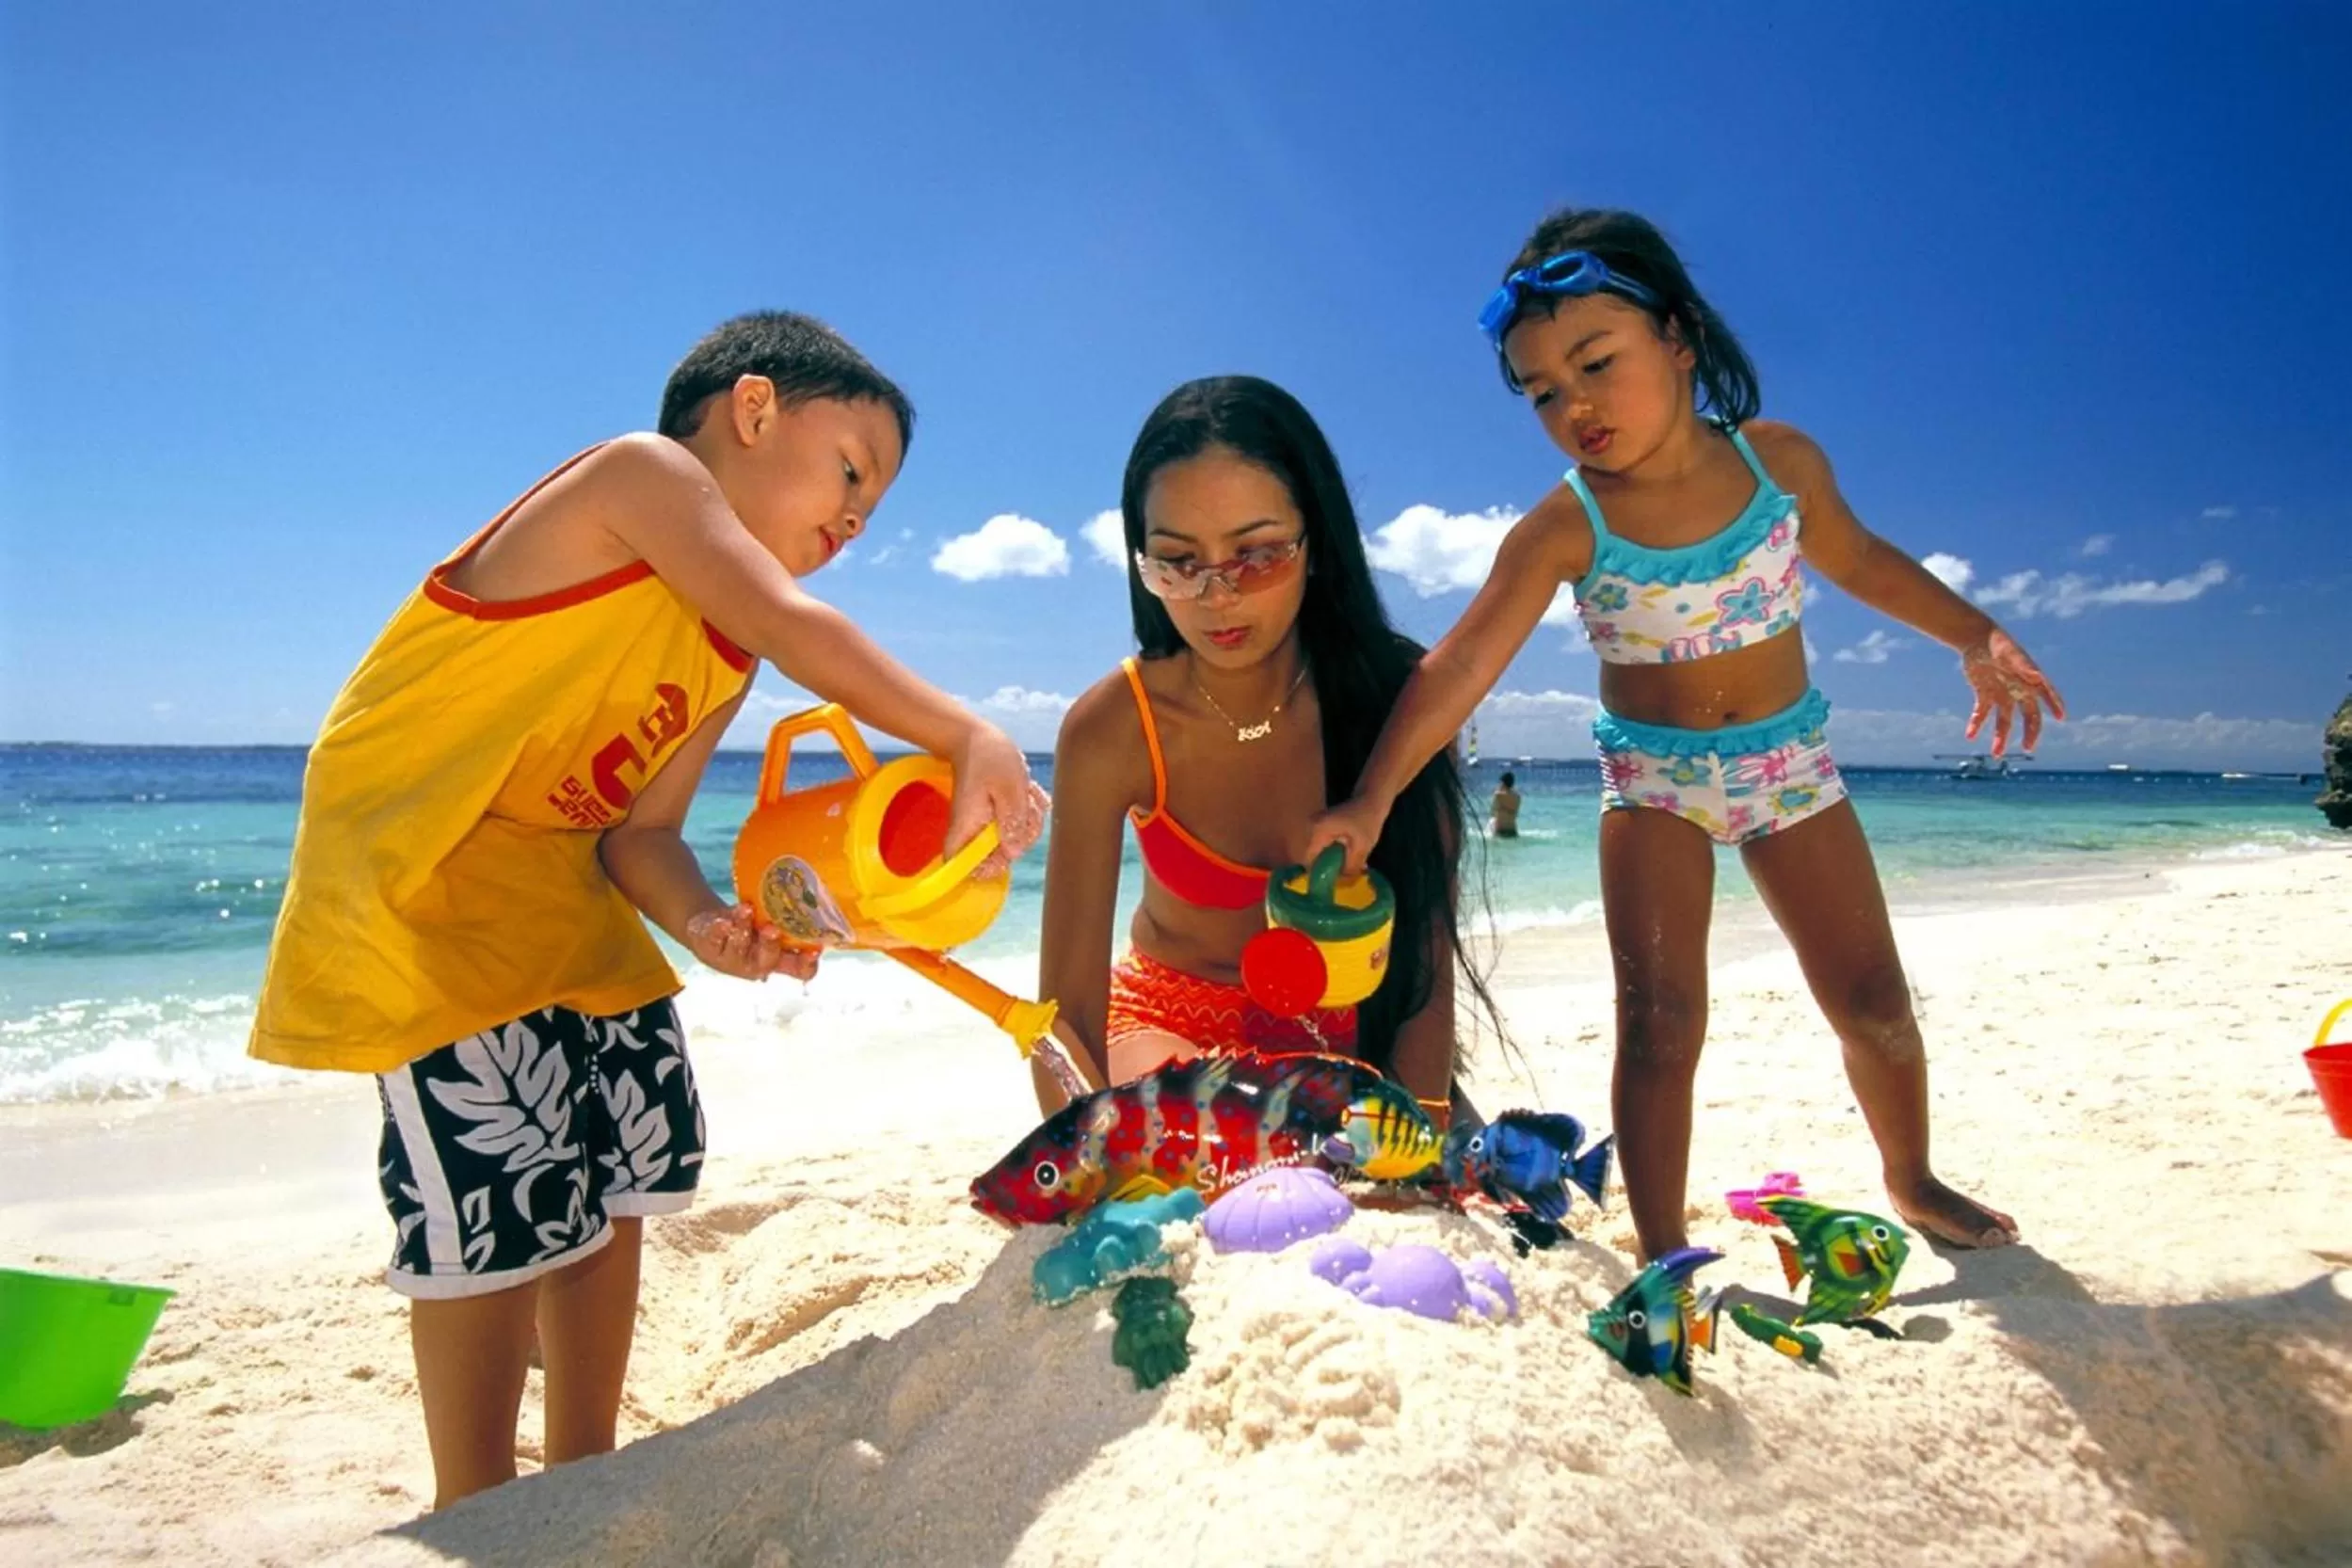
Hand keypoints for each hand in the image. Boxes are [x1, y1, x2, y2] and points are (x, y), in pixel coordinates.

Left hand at [684, 903, 819, 981]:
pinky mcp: (709, 948)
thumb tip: (813, 896)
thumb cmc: (750, 927)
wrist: (710, 927)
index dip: (807, 965)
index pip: (799, 970)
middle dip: (770, 945)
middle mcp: (756, 964)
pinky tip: (723, 921)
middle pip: (767, 961)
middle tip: (773, 929)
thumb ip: (788, 919)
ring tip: (747, 910)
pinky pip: (715, 940)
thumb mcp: (770, 924)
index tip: (815, 950)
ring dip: (744, 928)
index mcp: (778, 959)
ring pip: (739, 947)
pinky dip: (720, 929)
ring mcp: (731, 959)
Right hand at [949, 723, 1047, 877]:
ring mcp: (984, 824)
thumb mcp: (1009, 788)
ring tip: (1026, 792)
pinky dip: (1027, 809)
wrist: (975, 737)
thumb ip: (1012, 822)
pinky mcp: (995, 816)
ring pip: (1014, 839)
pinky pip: (1017, 823)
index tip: (1010, 845)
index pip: (966, 868)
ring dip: (1029, 818)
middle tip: (1026, 804)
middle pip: (1000, 855)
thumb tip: (1013, 853)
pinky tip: (1027, 791)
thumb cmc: (989, 758)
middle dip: (1023, 833)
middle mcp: (973, 831)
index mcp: (968, 829)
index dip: (989, 867)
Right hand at [1298, 796, 1390, 875]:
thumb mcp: (1362, 847)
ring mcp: (1317, 826)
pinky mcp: (1324, 827)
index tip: (1331, 885)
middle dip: (1329, 869)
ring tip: (1350, 870)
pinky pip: (1325, 846)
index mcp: (1318, 830)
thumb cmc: (1368, 819)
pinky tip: (1349, 859)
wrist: (1373, 798)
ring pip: (1321, 852)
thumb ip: (1351, 866)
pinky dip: (1336, 853)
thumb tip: (1343, 882)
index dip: (1319, 874)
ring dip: (1334, 862)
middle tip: (1344, 879)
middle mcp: (1312, 827)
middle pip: (1314, 857)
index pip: (1310, 859)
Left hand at [1960, 629, 2066, 756]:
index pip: (2047, 695)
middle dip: (2031, 733)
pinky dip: (1976, 724)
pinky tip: (1969, 735)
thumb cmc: (1996, 643)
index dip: (2055, 705)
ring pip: (2004, 721)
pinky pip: (1982, 714)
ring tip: (1996, 754)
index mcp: (2029, 679)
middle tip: (2029, 748)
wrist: (1974, 639)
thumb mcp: (2009, 653)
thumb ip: (2023, 665)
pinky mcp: (1985, 695)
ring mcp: (2002, 694)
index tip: (2061, 717)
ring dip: (2001, 737)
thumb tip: (2038, 676)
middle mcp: (2018, 690)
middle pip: (2029, 716)